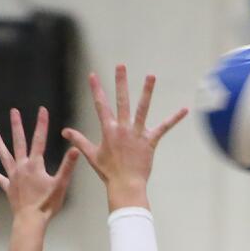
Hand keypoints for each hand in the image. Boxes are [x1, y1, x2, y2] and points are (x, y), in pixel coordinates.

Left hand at [0, 106, 78, 220]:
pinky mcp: (9, 188)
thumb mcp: (61, 184)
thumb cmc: (47, 204)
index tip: (42, 109)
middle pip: (18, 142)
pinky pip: (2, 179)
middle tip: (14, 112)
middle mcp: (21, 167)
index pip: (39, 139)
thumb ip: (67, 166)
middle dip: (17, 126)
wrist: (30, 221)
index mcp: (34, 165)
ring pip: (4, 156)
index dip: (41, 123)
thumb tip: (75, 149)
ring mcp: (13, 177)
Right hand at [62, 65, 186, 209]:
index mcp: (108, 130)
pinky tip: (184, 109)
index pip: (100, 105)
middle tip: (121, 65)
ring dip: (146, 91)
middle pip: (122, 101)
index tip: (93, 75)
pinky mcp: (150, 141)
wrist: (125, 185)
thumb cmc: (108, 172)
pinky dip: (174, 118)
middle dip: (120, 82)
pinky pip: (164, 128)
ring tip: (150, 75)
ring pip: (142, 108)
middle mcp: (123, 128)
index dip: (96, 89)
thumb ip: (79, 140)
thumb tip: (64, 132)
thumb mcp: (91, 155)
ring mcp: (137, 134)